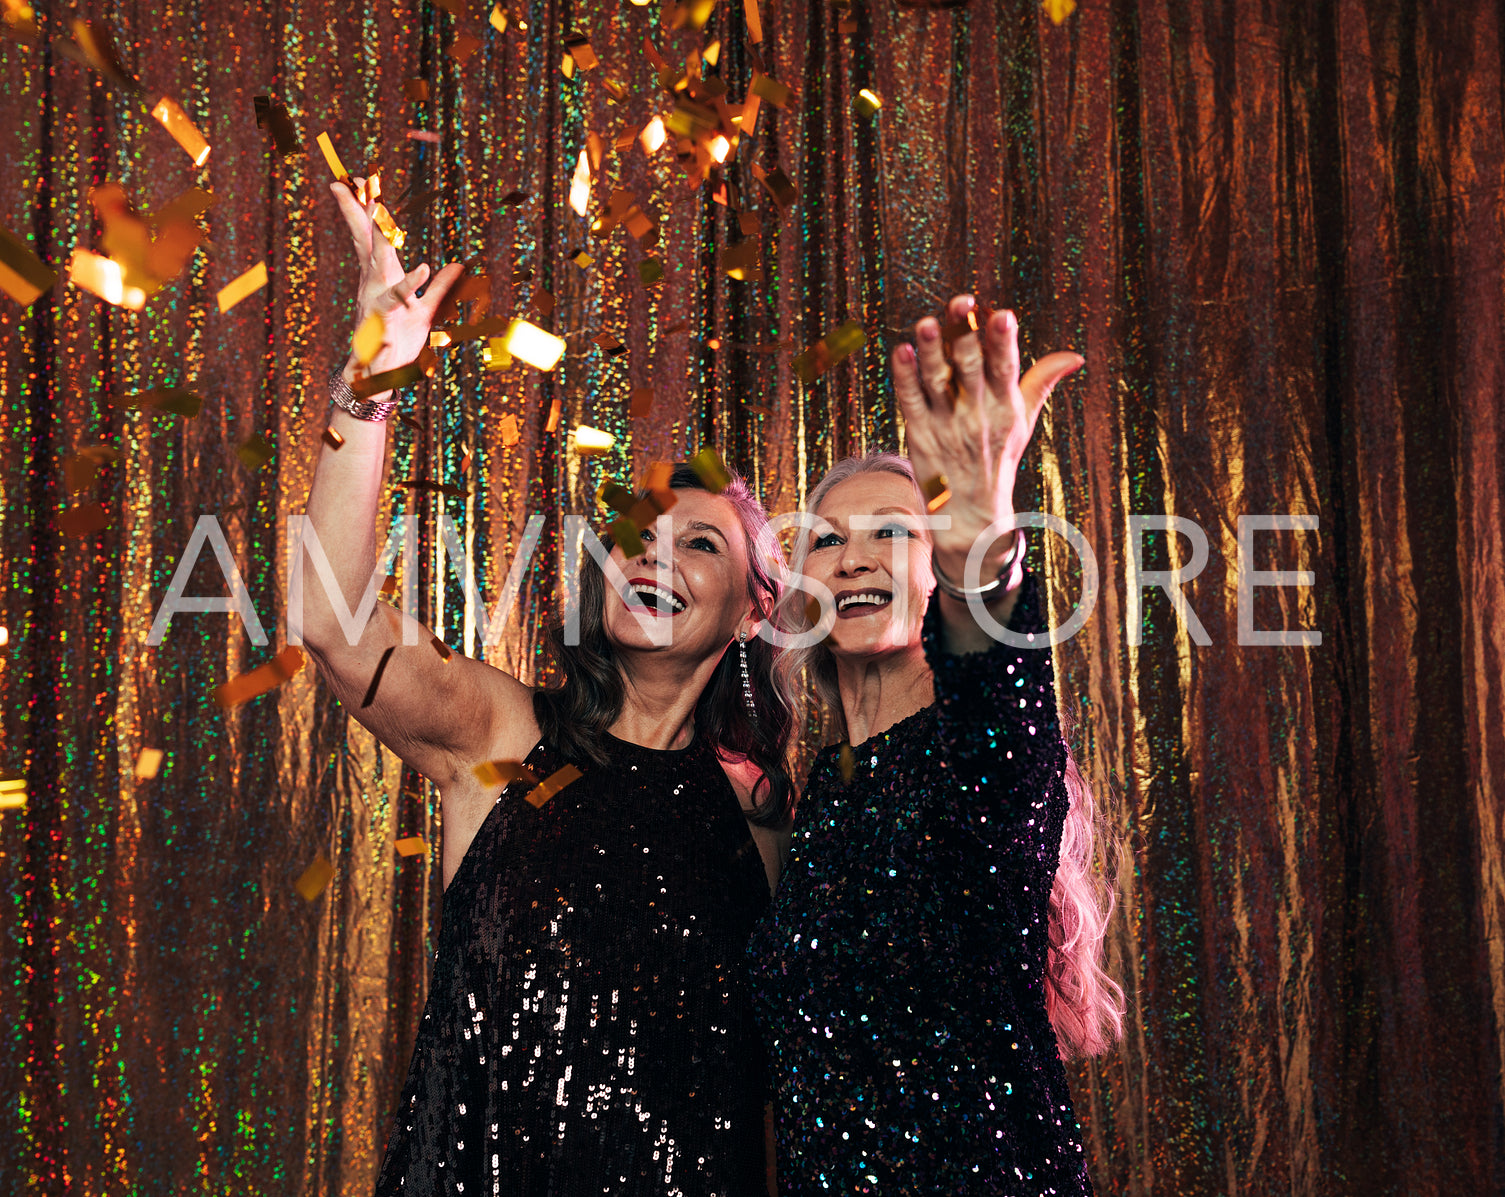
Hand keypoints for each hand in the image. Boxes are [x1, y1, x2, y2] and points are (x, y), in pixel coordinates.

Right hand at [330, 178, 463, 376]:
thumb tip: (458, 266)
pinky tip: (422, 274)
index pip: (370, 238)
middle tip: (355, 186)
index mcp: (380, 278)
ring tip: (384, 223)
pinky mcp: (385, 326)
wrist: (379, 376)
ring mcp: (377, 304)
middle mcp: (374, 285)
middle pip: (367, 244)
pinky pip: (396, 306)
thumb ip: (441, 288)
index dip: (363, 210)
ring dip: (381, 246)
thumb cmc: (400, 339)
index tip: (355, 180)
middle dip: (362, 215)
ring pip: (380, 269)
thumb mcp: (426, 310)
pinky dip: (407, 290)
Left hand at [893, 294, 1082, 559]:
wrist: (969, 515)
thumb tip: (1075, 357)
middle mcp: (977, 415)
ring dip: (930, 351)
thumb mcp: (1023, 421)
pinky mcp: (919, 433)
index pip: (1005, 369)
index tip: (1003, 314)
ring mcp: (945, 424)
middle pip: (970, 369)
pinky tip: (901, 351)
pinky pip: (911, 401)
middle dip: (965, 335)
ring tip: (926, 323)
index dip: (1003, 341)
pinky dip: (905, 377)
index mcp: (1005, 407)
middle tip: (961, 303)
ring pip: (936, 382)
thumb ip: (1042, 382)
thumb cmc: (997, 458)